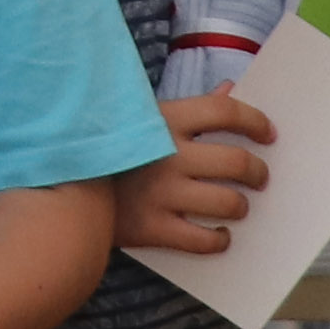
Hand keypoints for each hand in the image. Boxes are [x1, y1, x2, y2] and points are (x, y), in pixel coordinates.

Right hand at [117, 92, 276, 258]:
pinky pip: (205, 240)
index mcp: (163, 120)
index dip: (255, 121)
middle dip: (258, 172)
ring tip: (236, 205)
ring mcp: (161, 193)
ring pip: (229, 203)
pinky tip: (218, 234)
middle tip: (260, 177)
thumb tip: (231, 88)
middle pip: (237, 162)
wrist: (61, 189)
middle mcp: (167, 155)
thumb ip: (192, 105)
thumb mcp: (143, 116)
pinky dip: (220, 239)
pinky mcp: (153, 227)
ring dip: (241, 205)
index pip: (225, 112)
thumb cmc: (109, 148)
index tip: (268, 134)